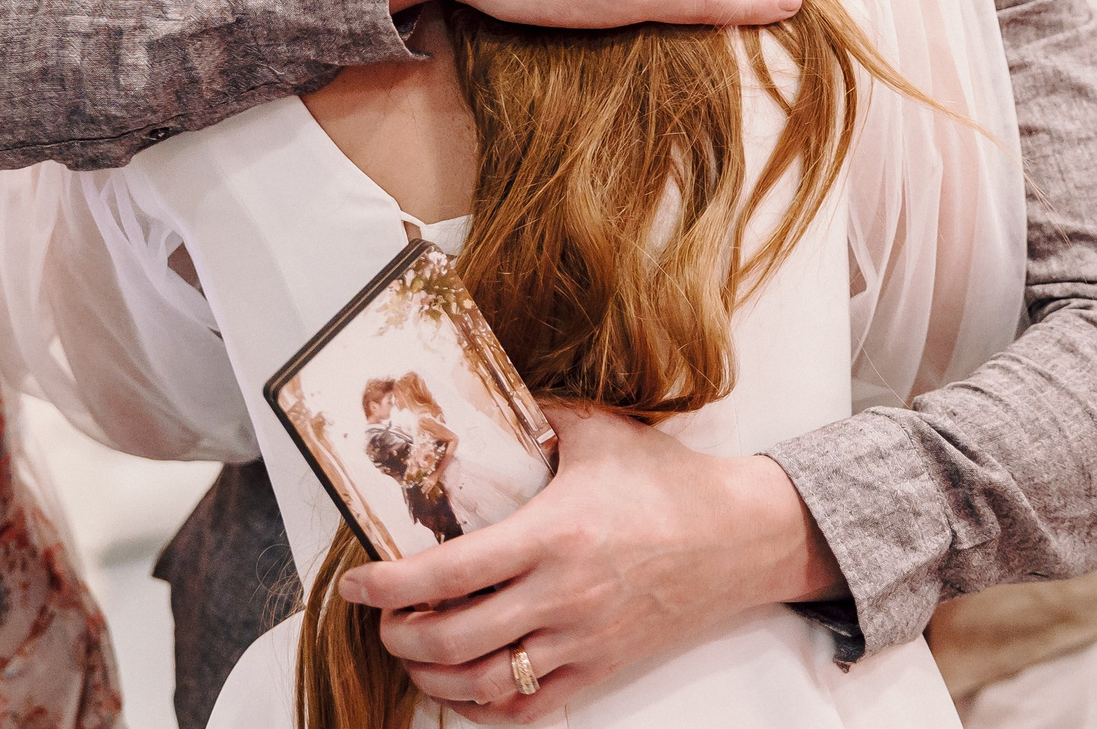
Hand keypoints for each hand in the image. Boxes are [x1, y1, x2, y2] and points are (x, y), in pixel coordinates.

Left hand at [339, 405, 842, 720]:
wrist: (740, 536)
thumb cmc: (666, 480)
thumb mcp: (597, 432)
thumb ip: (534, 417)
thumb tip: (483, 399)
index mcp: (554, 534)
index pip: (448, 573)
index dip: (390, 585)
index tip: (357, 585)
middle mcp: (562, 596)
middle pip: (452, 639)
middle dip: (399, 636)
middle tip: (382, 619)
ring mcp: (582, 641)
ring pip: (484, 683)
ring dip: (432, 676)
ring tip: (414, 653)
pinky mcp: (602, 668)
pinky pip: (529, 709)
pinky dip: (485, 708)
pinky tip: (464, 689)